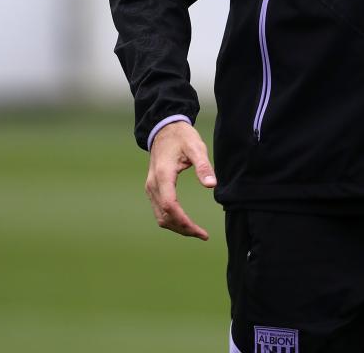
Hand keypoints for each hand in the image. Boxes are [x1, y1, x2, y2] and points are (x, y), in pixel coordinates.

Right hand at [145, 120, 216, 239]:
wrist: (164, 129)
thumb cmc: (182, 137)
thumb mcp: (196, 147)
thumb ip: (203, 166)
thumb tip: (212, 185)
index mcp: (163, 175)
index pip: (170, 206)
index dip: (184, 221)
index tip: (200, 231)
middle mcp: (153, 185)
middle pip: (164, 216)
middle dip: (183, 228)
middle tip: (202, 235)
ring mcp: (151, 188)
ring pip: (160, 217)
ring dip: (177, 227)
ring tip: (196, 232)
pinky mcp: (153, 189)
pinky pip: (160, 210)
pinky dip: (172, 220)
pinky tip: (185, 222)